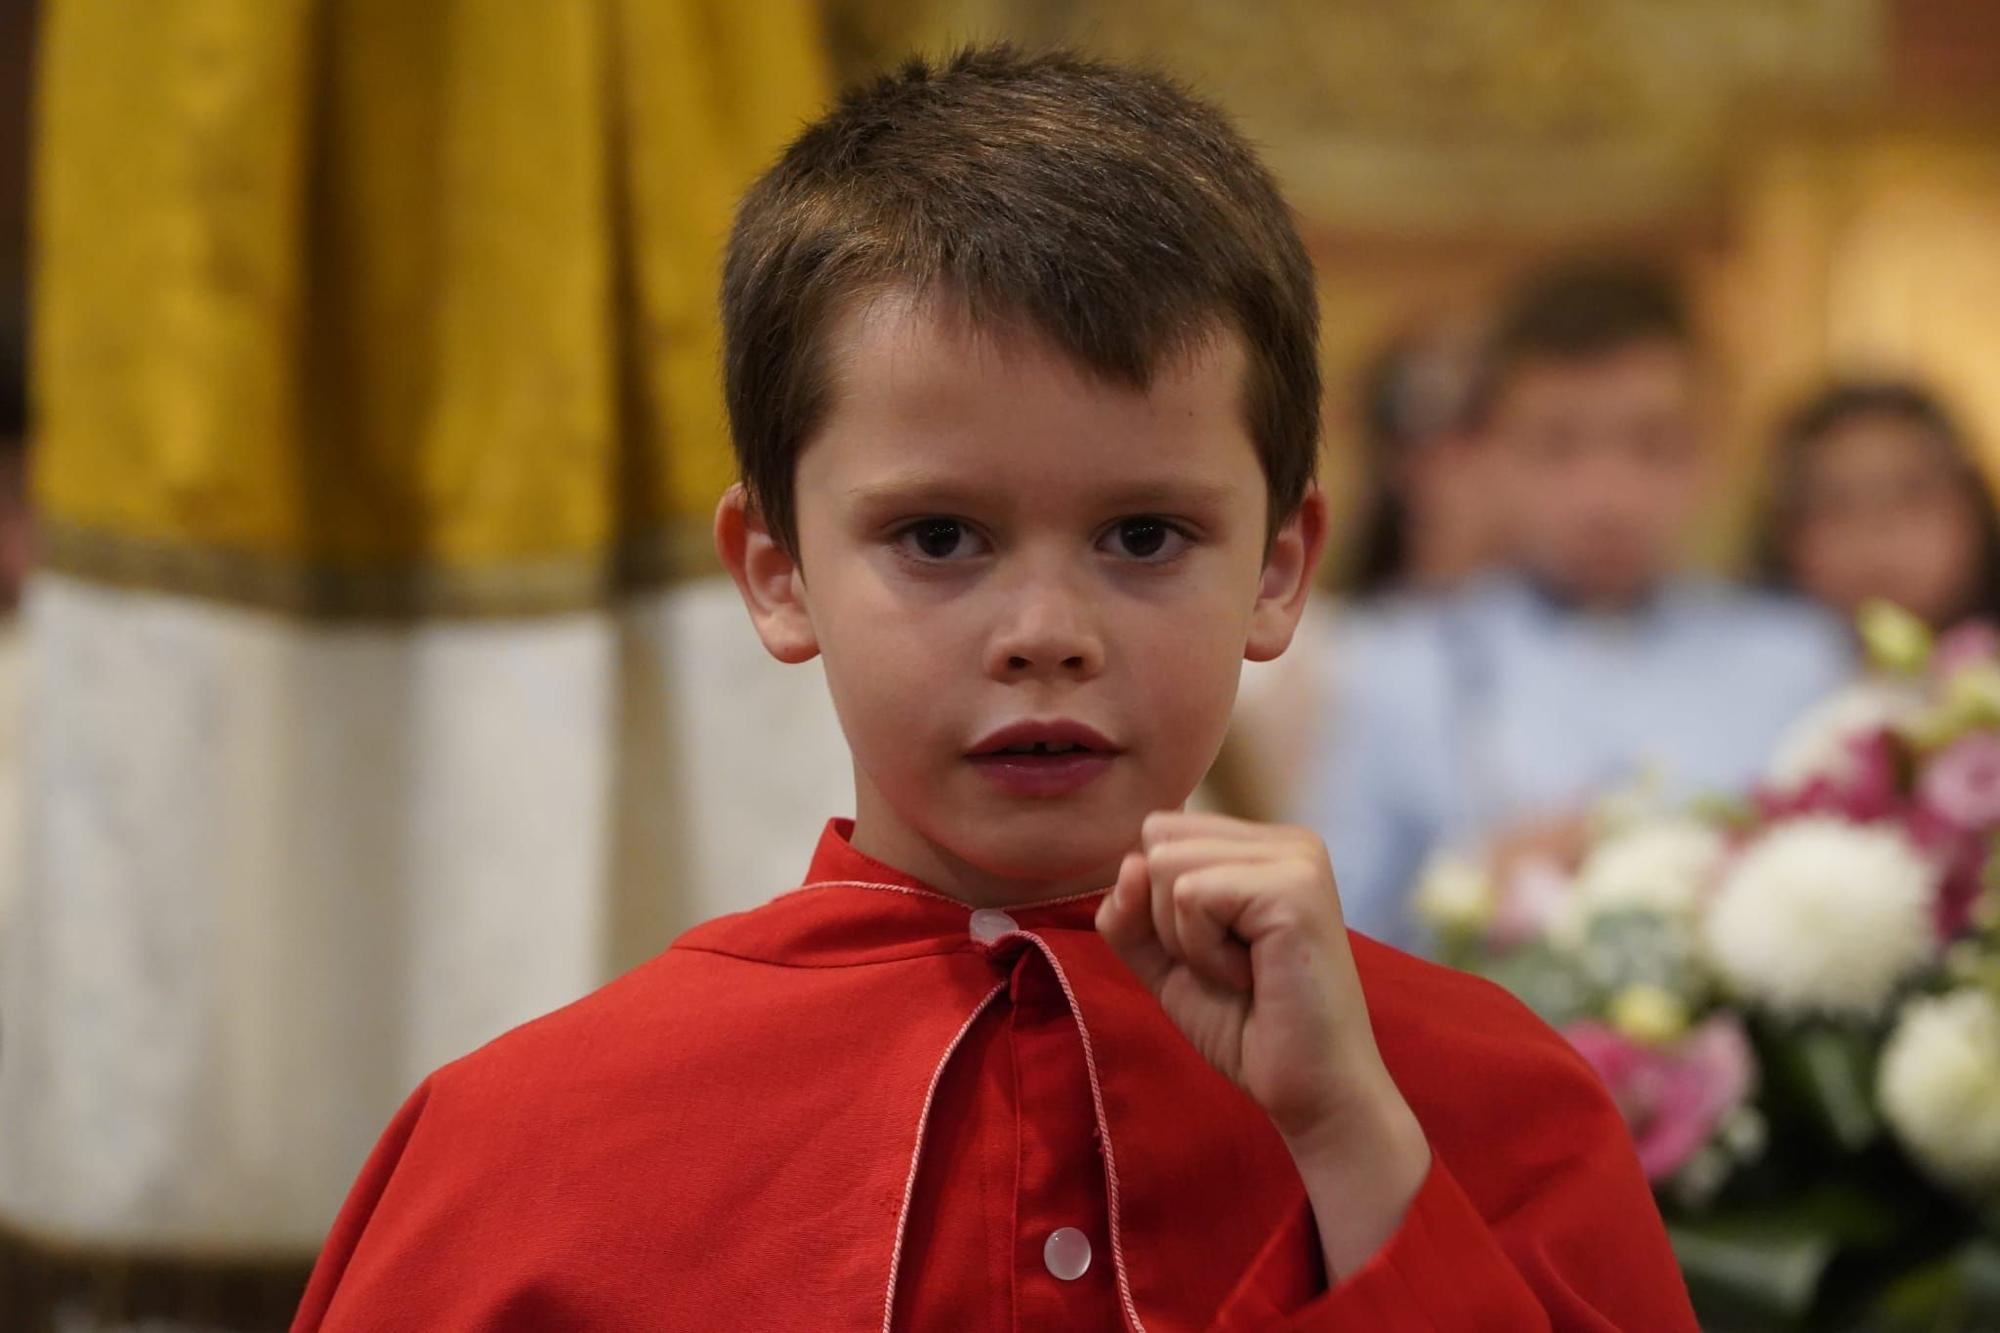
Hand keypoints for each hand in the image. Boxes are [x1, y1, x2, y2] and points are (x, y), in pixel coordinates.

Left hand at [1095, 810, 1430, 1278]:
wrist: (1311, 1091)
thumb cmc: (1247, 1028)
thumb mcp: (1165, 959)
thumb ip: (1130, 910)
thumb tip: (1131, 863)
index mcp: (1263, 847)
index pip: (1160, 833)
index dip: (1156, 905)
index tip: (1216, 952)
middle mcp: (1287, 841)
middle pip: (1157, 840)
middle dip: (1166, 919)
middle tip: (1229, 966)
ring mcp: (1296, 859)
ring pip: (1167, 865)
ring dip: (1186, 940)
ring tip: (1243, 971)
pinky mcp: (1294, 887)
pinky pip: (1191, 897)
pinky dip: (1203, 952)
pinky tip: (1252, 977)